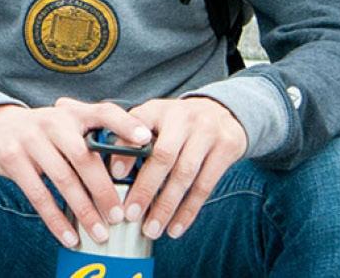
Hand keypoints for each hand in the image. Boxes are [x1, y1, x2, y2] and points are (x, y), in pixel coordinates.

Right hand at [0, 99, 152, 246]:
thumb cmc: (42, 133)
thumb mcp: (65, 125)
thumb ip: (92, 139)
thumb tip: (134, 170)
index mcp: (73, 113)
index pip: (103, 112)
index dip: (125, 124)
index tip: (145, 138)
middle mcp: (53, 121)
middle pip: (84, 157)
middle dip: (105, 190)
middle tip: (120, 216)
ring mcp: (30, 139)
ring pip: (63, 179)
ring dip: (84, 210)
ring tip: (100, 233)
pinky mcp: (12, 159)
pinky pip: (38, 195)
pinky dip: (56, 219)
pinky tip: (69, 236)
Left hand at [121, 96, 247, 239]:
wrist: (221, 112)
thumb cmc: (175, 124)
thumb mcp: (153, 120)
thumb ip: (131, 138)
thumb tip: (112, 172)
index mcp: (158, 110)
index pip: (138, 125)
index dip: (126, 149)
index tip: (113, 174)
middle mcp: (183, 118)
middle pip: (164, 156)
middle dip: (146, 188)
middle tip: (130, 214)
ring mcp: (207, 133)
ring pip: (185, 175)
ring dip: (167, 206)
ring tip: (152, 229)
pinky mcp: (226, 148)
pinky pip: (205, 186)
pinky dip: (188, 210)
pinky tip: (175, 227)